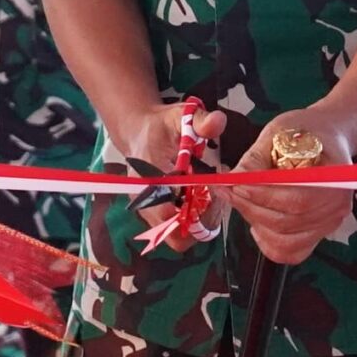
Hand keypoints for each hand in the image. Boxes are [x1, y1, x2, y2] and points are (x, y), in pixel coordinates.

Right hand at [113, 101, 228, 235]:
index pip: (167, 213)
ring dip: (198, 224)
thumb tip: (218, 121)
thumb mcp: (180, 117)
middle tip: (214, 200)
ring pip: (177, 239)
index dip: (195, 210)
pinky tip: (201, 200)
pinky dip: (193, 222)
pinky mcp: (155, 217)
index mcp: (148, 180)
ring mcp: (148, 213)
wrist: (138, 132)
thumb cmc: (160, 126)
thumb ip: (199, 120)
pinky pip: (176, 233)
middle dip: (200, 222)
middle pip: (175, 236)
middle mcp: (144, 203)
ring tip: (209, 199)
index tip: (210, 192)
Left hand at [227, 111, 356, 265]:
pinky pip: (291, 252)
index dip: (263, 196)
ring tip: (240, 202)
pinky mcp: (318, 234)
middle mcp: (338, 206)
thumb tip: (230, 181)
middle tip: (228, 191)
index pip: (297, 198)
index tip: (236, 185)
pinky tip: (257, 223)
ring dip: (255, 223)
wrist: (326, 137)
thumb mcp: (278, 133)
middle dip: (251, 208)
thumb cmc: (304, 131)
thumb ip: (255, 160)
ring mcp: (329, 223)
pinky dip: (268, 243)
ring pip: (285, 240)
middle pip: (289, 221)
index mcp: (336, 176)